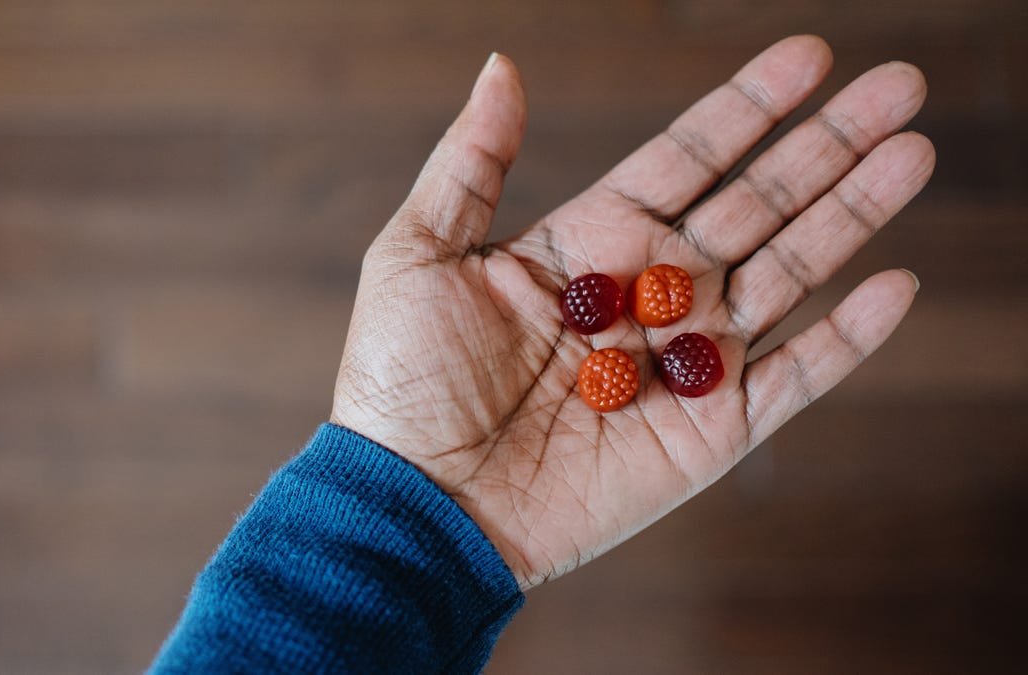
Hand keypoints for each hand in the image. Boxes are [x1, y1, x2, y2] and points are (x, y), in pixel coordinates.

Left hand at [330, 36, 933, 588]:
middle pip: (757, 203)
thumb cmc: (403, 382)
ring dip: (852, 214)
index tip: (810, 56)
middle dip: (828, 145)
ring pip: (788, 273)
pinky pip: (794, 379)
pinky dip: (848, 338)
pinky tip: (895, 283)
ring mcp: (685, 361)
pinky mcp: (708, 432)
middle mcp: (650, 292)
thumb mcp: (419, 252)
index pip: (690, 157)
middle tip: (899, 85)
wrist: (420, 502)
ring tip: (911, 153)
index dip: (749, 108)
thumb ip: (473, 161)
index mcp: (592, 241)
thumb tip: (501, 66)